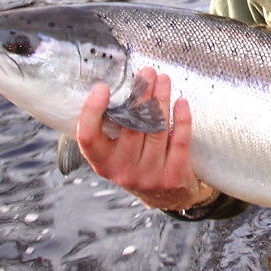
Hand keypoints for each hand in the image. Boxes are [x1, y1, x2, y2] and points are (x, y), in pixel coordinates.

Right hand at [75, 68, 214, 210]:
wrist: (166, 197)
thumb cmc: (138, 163)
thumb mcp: (118, 152)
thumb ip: (115, 128)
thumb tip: (122, 84)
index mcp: (102, 163)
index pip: (88, 138)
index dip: (91, 112)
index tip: (102, 88)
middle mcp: (123, 171)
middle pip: (131, 126)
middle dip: (140, 94)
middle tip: (147, 73)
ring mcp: (149, 176)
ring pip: (157, 130)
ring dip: (161, 100)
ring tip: (164, 80)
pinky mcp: (173, 175)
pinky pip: (179, 141)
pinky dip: (182, 118)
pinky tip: (181, 101)